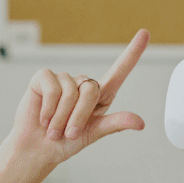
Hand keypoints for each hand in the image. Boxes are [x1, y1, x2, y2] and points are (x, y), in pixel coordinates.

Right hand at [0, 30, 149, 182]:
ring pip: (71, 91)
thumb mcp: (93, 134)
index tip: (146, 33)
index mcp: (99, 96)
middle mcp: (82, 84)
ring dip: (62, 117)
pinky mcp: (43, 78)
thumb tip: (140, 123)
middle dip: (80, 116)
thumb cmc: (64, 142)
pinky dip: (49, 108)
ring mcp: (62, 79)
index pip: (119, 71)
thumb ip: (115, 124)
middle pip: (91, 89)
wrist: (37, 149)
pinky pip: (52, 87)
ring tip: (54, 129)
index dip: (132, 53)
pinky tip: (44, 118)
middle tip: (69, 133)